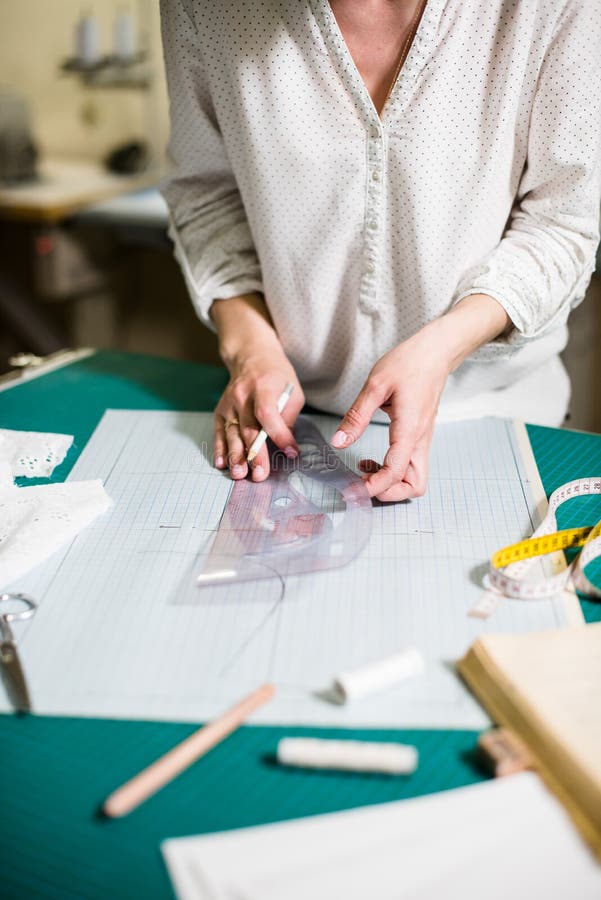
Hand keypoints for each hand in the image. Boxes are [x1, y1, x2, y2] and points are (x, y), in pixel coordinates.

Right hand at [214, 347, 303, 481]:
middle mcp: (242, 395)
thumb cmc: (277, 376)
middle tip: (260, 475)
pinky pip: (219, 432)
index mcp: (263, 387)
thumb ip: (289, 417)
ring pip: (232, 433)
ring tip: (239, 474)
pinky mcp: (220, 411)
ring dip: (235, 456)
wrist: (251, 357)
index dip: (279, 435)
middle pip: (248, 429)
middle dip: (255, 454)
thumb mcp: (292, 391)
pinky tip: (221, 463)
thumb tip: (286, 445)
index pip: (268, 414)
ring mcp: (228, 403)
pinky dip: (219, 449)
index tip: (291, 451)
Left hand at [331, 329, 447, 500]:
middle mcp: (420, 440)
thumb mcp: (376, 386)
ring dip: (391, 483)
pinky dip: (393, 471)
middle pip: (415, 486)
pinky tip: (371, 459)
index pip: (395, 472)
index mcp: (409, 430)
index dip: (374, 487)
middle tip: (363, 484)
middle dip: (390, 493)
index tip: (353, 489)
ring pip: (415, 478)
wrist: (435, 352)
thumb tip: (339, 442)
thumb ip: (356, 416)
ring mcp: (422, 439)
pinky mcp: (419, 435)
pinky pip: (410, 464)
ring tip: (364, 472)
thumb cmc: (409, 363)